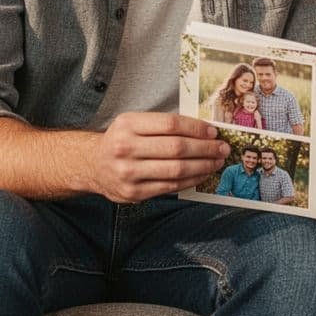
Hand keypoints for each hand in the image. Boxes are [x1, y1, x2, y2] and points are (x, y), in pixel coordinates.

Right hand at [92, 112, 229, 202]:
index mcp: (127, 125)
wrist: (93, 165)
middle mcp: (126, 148)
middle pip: (176, 148)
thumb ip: (162, 125)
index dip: (196, 128)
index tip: (213, 131)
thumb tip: (203, 130)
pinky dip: (191, 180)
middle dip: (205, 148)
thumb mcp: (133, 123)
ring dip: (202, 166)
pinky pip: (170, 187)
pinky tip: (201, 174)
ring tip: (216, 162)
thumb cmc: (121, 141)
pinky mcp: (133, 193)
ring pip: (176, 170)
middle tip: (222, 148)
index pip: (170, 124)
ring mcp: (129, 173)